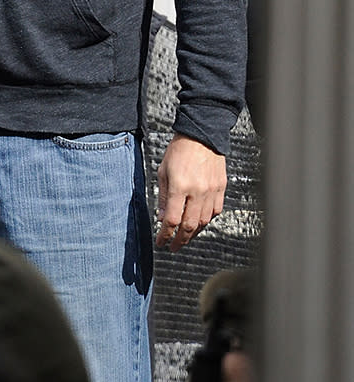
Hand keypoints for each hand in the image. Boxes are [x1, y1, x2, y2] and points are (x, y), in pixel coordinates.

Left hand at [156, 133, 225, 251]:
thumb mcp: (163, 171)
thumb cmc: (179, 149)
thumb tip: (162, 217)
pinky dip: (206, 220)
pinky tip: (199, 222)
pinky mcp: (221, 188)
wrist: (202, 135)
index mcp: (180, 186)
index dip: (165, 235)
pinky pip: (215, 211)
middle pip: (188, 226)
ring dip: (193, 233)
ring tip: (184, 237)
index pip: (172, 220)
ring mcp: (211, 191)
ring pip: (203, 221)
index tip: (161, 242)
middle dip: (179, 240)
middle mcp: (197, 191)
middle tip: (173, 247)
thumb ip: (163, 196)